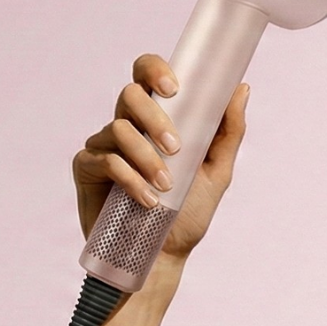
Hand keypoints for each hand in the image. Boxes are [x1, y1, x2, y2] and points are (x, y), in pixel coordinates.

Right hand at [71, 52, 251, 261]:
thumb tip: (240, 88)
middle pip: (130, 94)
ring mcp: (103, 146)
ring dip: (146, 157)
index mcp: (155, 119)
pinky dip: (129, 179)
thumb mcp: (216, 172)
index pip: (147, 76)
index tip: (174, 87)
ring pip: (119, 129)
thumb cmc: (187, 214)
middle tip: (175, 147)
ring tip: (166, 186)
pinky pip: (104, 160)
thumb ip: (227, 131)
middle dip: (155, 118)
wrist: (163, 256)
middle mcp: (127, 126)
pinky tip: (147, 199)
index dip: (155, 69)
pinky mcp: (86, 169)